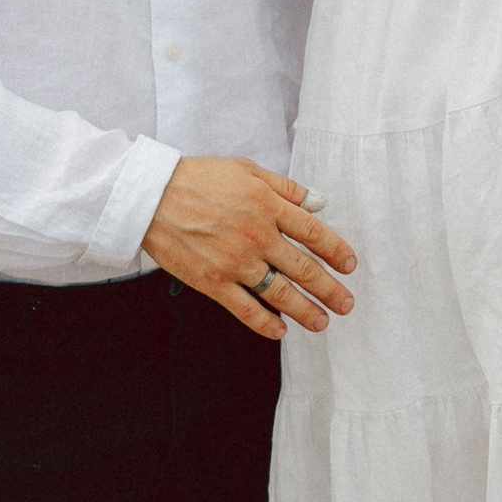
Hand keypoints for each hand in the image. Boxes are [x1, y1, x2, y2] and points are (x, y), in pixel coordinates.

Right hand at [141, 156, 358, 341]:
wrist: (152, 196)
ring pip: (280, 293)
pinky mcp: (213, 282)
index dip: (337, 251)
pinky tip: (280, 331)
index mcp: (269, 206)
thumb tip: (319, 201)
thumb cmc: (199, 178)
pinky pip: (245, 309)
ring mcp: (236, 262)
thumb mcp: (248, 170)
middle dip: (330, 289)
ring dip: (305, 311)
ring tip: (322, 322)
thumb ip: (287, 188)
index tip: (349, 265)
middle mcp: (258, 236)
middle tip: (346, 303)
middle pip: (304, 268)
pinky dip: (265, 323)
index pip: (314, 232)